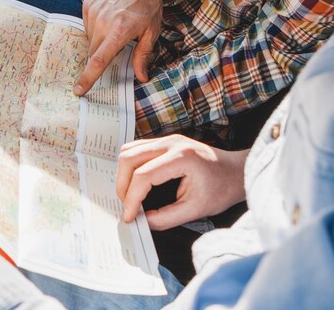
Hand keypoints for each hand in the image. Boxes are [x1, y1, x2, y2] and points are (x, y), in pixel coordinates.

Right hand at [73, 0, 162, 96]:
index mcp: (119, 31)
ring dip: (100, 41)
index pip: (98, 60)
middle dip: (101, 57)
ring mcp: (93, 12)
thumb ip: (143, 55)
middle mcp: (103, 22)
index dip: (87, 78)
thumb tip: (142, 78)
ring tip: (116, 27)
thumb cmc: (148, 3)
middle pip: (93, 53)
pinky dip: (97, 29)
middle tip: (116, 47)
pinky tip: (110, 17)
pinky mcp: (87, 5)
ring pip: (91, 40)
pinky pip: (88, 27)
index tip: (78, 91)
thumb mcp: (151, 31)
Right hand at [117, 135, 248, 230]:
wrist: (236, 171)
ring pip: (128, 151)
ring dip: (123, 175)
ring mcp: (166, 140)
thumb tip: (142, 221)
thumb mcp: (196, 209)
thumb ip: (167, 218)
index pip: (144, 175)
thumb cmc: (222, 188)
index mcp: (182, 157)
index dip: (132, 198)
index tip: (129, 217)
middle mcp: (171, 143)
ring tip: (130, 196)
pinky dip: (130, 167)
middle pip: (129, 158)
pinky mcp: (163, 142)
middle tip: (127, 207)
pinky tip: (136, 184)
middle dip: (122, 186)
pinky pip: (135, 149)